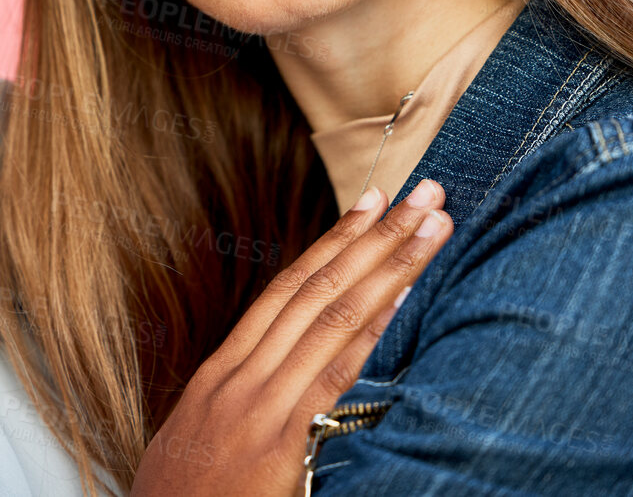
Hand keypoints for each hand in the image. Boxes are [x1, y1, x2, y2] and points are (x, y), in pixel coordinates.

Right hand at [130, 179, 450, 496]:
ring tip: (431, 224)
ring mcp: (258, 405)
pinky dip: (369, 329)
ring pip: (331, 316)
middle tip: (422, 190)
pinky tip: (402, 297)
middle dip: (375, 234)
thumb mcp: (201, 440)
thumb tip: (280, 383)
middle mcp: (240, 376)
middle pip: (317, 287)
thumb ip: (242, 404)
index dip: (334, 241)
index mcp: (221, 373)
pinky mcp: (277, 443)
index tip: (371, 202)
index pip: (287, 289)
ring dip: (388, 265)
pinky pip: (331, 373)